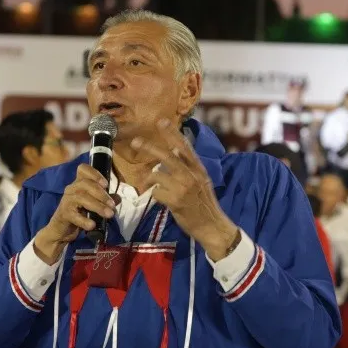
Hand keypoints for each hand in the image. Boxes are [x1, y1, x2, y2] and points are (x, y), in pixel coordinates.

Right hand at [34, 164, 114, 263]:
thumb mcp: (94, 206)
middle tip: (112, 205)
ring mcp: (66, 201)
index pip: (83, 169)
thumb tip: (118, 198)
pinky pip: (74, 215)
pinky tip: (92, 225)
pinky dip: (84, 220)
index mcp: (79, 183)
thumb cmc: (79, 214)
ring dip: (98, 206)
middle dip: (101, 194)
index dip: (94, 173)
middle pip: (85, 183)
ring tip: (109, 214)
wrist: (61, 230)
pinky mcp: (63, 214)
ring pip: (81, 198)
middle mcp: (71, 189)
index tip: (106, 184)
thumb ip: (105, 200)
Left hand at [130, 119, 237, 259]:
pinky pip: (156, 193)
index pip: (184, 147)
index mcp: (198, 169)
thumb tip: (172, 155)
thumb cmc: (204, 204)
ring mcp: (183, 188)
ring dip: (150, 180)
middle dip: (149, 147)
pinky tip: (161, 200)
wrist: (212, 226)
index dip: (172, 134)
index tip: (161, 122)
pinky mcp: (175, 201)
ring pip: (157, 176)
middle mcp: (191, 176)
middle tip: (135, 141)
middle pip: (167, 157)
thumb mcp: (202, 181)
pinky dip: (155, 195)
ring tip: (149, 185)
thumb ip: (188, 168)